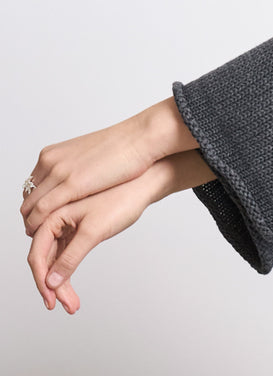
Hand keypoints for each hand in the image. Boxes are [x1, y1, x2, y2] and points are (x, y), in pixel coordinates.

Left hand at [20, 99, 193, 236]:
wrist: (139, 140)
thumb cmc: (123, 149)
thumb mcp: (89, 157)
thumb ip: (76, 169)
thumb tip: (76, 180)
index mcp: (53, 154)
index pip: (32, 184)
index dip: (34, 202)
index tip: (40, 215)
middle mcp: (50, 161)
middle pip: (28, 195)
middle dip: (30, 214)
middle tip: (36, 229)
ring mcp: (58, 172)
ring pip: (31, 204)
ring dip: (30, 222)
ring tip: (37, 235)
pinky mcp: (70, 184)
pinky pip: (42, 209)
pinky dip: (37, 223)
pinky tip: (42, 233)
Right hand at [27, 167, 165, 313]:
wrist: (142, 186)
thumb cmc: (120, 202)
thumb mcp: (94, 231)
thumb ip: (71, 256)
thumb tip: (52, 282)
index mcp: (52, 215)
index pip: (37, 254)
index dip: (42, 281)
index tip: (52, 302)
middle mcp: (54, 221)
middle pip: (44, 260)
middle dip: (52, 287)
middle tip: (68, 307)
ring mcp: (65, 227)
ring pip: (55, 261)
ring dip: (60, 283)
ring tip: (73, 305)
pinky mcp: (77, 231)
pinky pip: (64, 256)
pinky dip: (68, 273)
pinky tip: (72, 291)